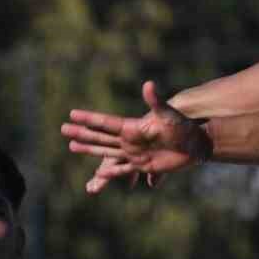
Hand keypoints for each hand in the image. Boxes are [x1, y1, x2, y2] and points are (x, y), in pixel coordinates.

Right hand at [62, 81, 212, 191]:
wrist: (197, 144)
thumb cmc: (184, 126)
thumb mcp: (169, 114)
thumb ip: (156, 101)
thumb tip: (148, 84)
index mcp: (133, 127)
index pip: (105, 123)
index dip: (89, 119)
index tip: (71, 114)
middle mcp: (130, 139)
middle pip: (101, 137)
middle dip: (82, 134)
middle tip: (62, 129)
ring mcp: (135, 153)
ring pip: (106, 152)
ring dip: (89, 148)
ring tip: (72, 145)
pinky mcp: (143, 165)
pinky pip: (123, 170)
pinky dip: (111, 173)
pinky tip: (100, 174)